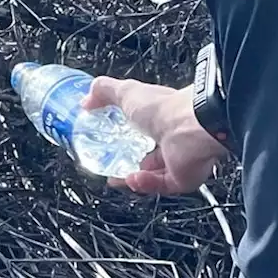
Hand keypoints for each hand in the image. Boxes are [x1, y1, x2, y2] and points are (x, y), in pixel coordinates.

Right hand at [82, 77, 229, 194]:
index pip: (145, 126)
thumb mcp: (126, 92)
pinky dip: (145, 184)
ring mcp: (179, 158)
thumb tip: (86, 98)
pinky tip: (132, 180)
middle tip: (112, 167)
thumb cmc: (164, 108)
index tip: (110, 140)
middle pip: (152, 154)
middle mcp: (174, 136)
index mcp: (162, 114)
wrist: (191, 128)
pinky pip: (161, 186)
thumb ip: (104, 91)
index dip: (128, 134)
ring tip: (117, 178)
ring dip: (135, 177)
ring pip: (156, 174)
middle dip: (131, 162)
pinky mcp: (182, 177)